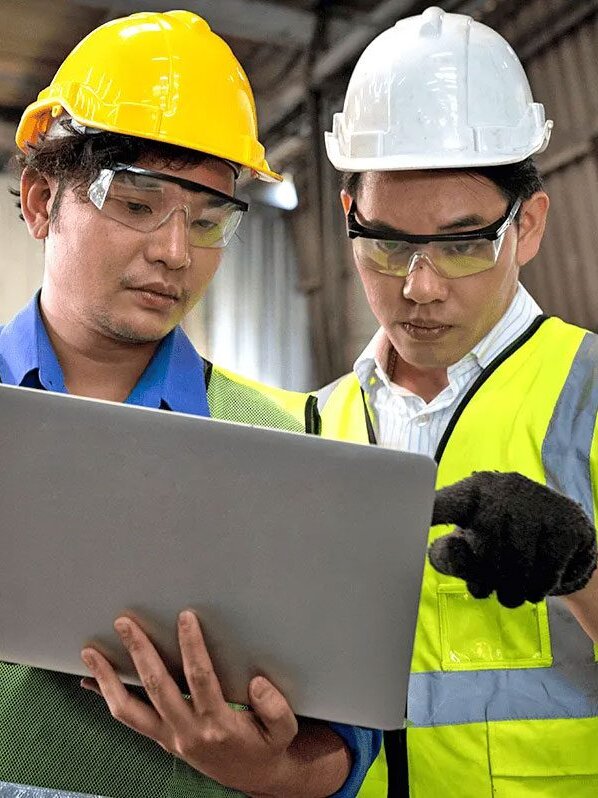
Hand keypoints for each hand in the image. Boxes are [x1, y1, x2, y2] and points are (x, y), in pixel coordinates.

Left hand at [80, 611, 298, 795]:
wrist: (254, 777)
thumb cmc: (267, 746)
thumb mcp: (283, 730)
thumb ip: (275, 707)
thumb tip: (256, 683)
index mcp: (217, 725)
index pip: (200, 679)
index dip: (191, 647)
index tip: (185, 617)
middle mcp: (187, 732)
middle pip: (156, 686)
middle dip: (139, 651)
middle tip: (125, 622)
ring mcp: (169, 738)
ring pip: (128, 708)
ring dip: (108, 678)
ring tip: (91, 651)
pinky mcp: (162, 738)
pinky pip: (128, 718)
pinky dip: (108, 696)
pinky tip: (91, 679)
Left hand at [428, 471, 596, 607]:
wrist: (560, 539)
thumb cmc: (500, 542)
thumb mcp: (469, 547)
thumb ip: (448, 555)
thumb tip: (443, 551)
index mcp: (472, 492)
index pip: (446, 503)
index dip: (429, 511)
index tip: (408, 518)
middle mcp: (504, 490)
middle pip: (484, 555)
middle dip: (485, 579)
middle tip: (487, 580)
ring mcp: (539, 504)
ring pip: (516, 570)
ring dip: (509, 592)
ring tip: (509, 584)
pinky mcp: (567, 525)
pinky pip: (544, 576)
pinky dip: (535, 590)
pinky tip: (534, 581)